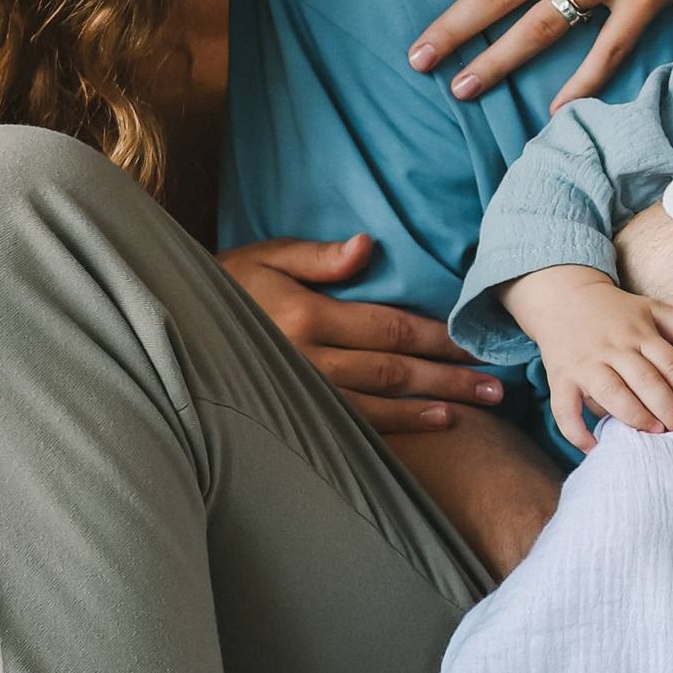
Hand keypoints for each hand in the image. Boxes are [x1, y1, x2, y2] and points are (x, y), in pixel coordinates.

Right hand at [219, 233, 505, 435]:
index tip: (474, 340)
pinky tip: (434, 425)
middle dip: (448, 377)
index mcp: (307, 318)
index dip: (435, 335)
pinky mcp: (298, 415)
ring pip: (381, 404)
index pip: (388, 327)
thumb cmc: (225, 286)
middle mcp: (309, 361)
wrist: (174, 331)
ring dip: (433, 405)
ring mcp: (304, 394)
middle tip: (497, 386)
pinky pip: (357, 426)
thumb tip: (367, 245)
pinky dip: (399, 427)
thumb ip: (317, 256)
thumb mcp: (264, 257)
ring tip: (478, 407)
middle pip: (394, 369)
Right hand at [509, 264, 672, 450]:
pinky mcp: (561, 377)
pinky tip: (592, 447)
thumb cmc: (614, 310)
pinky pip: (565, 407)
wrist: (563, 296)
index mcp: (639, 334)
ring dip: (634, 415)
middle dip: (666, 407)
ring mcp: (586, 364)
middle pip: (645, 380)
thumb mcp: (651, 308)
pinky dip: (576, 430)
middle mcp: (613, 349)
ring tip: (653, 432)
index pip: (669, 363)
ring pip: (612, 392)